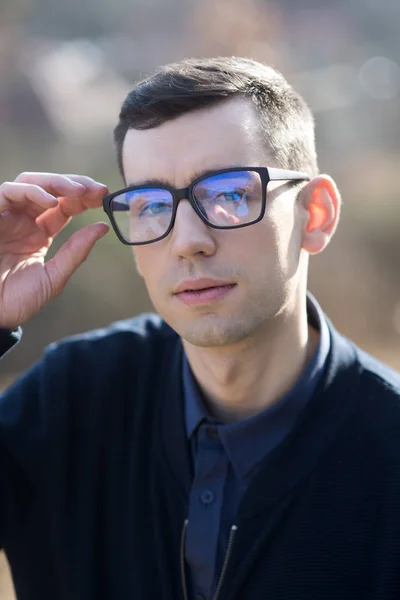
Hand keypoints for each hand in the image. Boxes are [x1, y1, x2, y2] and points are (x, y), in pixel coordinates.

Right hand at [0, 172, 109, 329]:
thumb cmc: (16, 300)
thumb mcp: (54, 276)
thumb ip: (76, 252)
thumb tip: (103, 227)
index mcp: (38, 233)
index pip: (64, 205)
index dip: (84, 197)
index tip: (104, 196)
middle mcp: (23, 220)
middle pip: (49, 188)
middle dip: (75, 184)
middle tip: (97, 189)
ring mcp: (6, 217)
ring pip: (30, 182)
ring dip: (57, 182)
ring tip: (79, 191)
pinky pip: (8, 192)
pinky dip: (31, 192)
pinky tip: (51, 202)